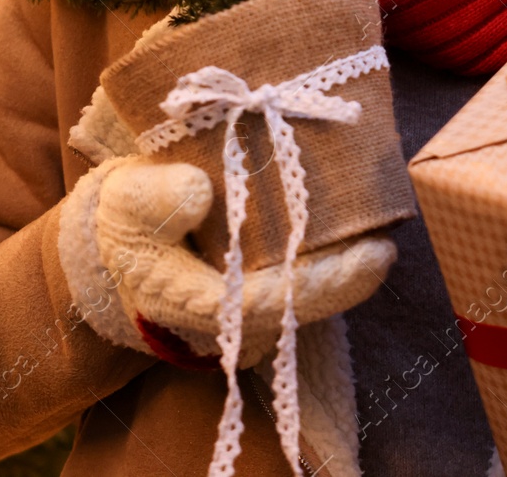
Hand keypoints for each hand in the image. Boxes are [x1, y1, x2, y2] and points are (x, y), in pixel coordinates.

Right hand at [74, 155, 395, 366]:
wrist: (121, 233)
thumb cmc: (126, 218)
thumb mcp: (124, 201)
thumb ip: (153, 200)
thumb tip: (198, 191)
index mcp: (194, 301)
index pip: (266, 305)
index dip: (321, 287)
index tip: (369, 258)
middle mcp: (229, 314)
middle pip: (298, 308)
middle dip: (346, 282)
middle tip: (385, 247)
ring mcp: (247, 302)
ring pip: (305, 296)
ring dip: (345, 270)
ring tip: (382, 232)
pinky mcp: (259, 283)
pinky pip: (301, 277)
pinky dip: (332, 256)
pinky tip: (359, 226)